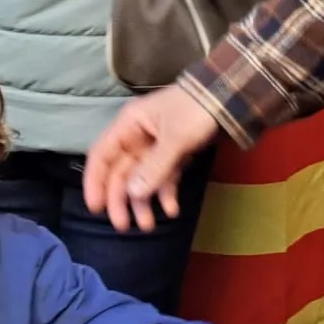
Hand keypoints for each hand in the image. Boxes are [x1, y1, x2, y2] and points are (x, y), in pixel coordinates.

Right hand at [83, 85, 219, 231]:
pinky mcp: (172, 155)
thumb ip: (154, 167)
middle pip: (119, 172)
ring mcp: (154, 147)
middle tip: (123, 227)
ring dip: (142, 202)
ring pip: (140, 179)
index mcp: (128, 125)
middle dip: (120, 200)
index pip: (101, 155)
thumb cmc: (195, 111)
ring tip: (149, 226)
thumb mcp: (175, 138)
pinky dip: (165, 193)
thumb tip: (133, 194)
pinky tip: (172, 210)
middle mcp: (136, 137)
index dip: (95, 182)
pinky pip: (163, 178)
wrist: (229, 97)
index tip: (95, 208)